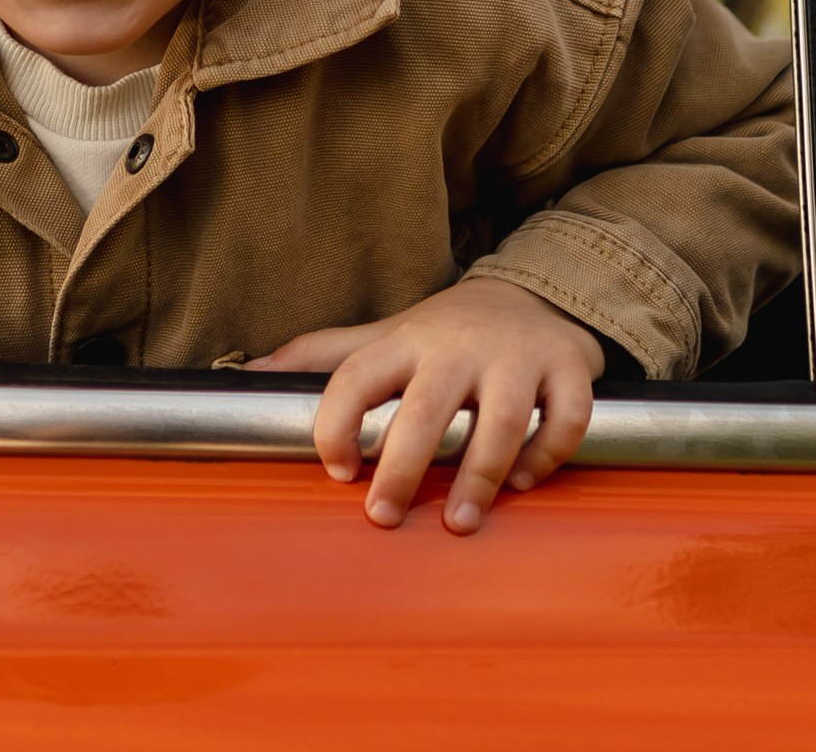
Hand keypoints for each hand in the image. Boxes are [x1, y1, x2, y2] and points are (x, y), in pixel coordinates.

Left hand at [246, 278, 603, 534]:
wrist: (533, 293)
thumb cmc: (444, 332)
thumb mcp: (383, 335)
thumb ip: (322, 356)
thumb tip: (247, 374)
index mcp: (406, 341)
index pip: (357, 377)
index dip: (336, 423)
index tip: (334, 469)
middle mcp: (459, 348)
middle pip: (426, 408)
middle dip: (402, 467)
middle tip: (383, 517)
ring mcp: (517, 356)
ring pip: (502, 420)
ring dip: (481, 476)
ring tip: (459, 521)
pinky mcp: (568, 367)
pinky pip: (564, 418)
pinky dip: (547, 454)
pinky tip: (525, 481)